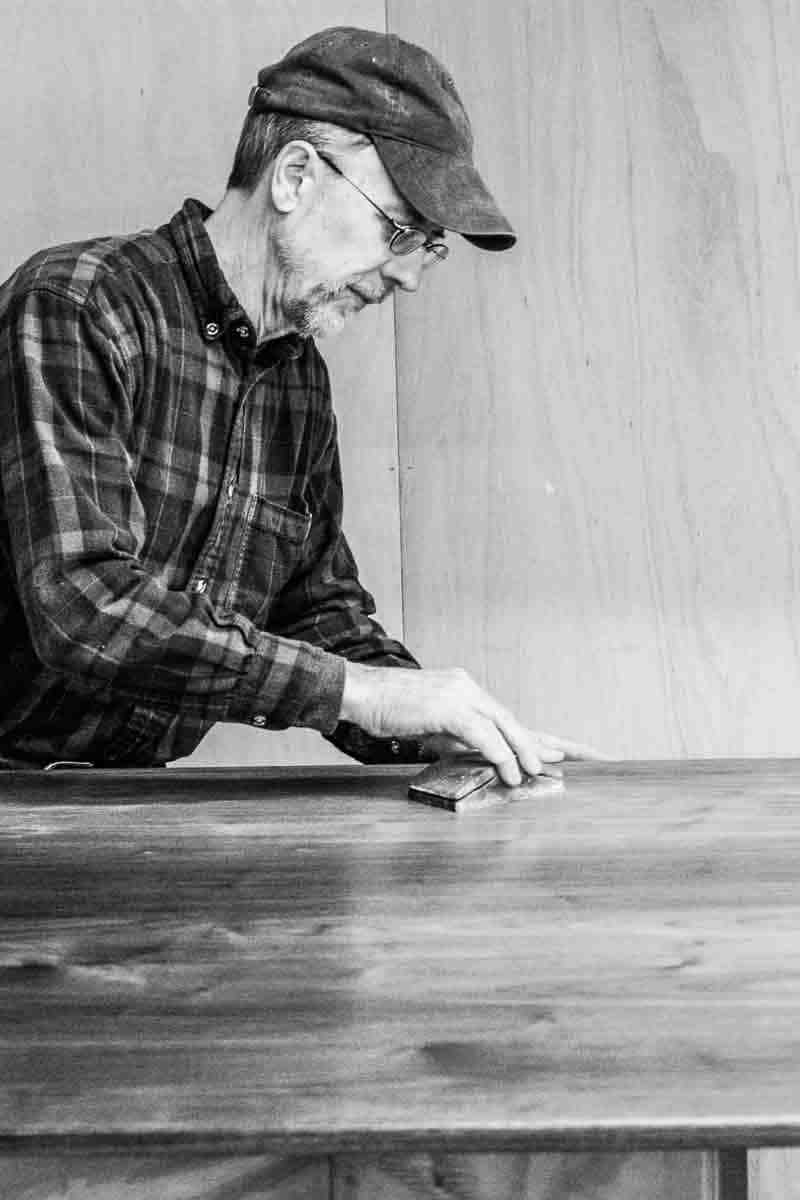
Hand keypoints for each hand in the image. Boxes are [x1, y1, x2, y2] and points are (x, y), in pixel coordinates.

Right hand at [339, 663, 607, 785]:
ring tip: (542, 773)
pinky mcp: (448, 707)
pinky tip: (511, 772)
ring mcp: (459, 694)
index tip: (561, 751)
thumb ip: (453, 737)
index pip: (506, 716)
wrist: (358, 692)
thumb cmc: (385, 709)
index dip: (533, 736)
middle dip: (544, 742)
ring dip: (525, 752)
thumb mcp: (426, 725)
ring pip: (504, 726)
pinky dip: (501, 754)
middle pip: (513, 719)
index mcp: (464, 690)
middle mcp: (467, 688)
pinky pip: (484, 735)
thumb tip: (474, 755)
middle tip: (579, 757)